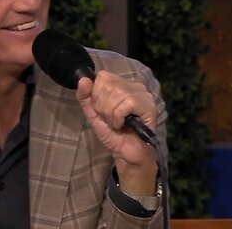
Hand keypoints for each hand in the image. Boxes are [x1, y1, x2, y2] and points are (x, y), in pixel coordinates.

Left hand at [76, 70, 157, 194]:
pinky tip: (124, 125)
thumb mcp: (93, 114)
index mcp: (121, 84)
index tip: (102, 111)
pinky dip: (118, 118)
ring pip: (116, 95)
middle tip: (110, 119)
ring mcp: (143, 94)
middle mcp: (134, 85)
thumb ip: (85, 96)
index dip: (97, 96)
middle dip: (103, 107)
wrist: (126, 154)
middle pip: (108, 85)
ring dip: (110, 115)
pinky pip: (125, 105)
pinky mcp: (148, 106)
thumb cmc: (112, 134)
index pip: (103, 77)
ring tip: (117, 123)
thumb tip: (83, 79)